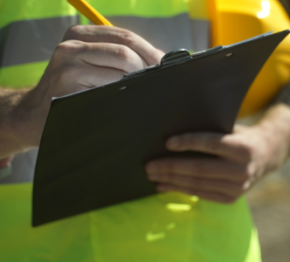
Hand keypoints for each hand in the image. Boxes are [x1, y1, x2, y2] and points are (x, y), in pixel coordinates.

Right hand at [13, 25, 164, 147]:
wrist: (36, 115)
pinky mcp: (68, 86)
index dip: (150, 52)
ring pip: (121, 70)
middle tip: (158, 84)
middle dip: (148, 69)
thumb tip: (162, 59)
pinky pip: (110, 90)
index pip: (126, 37)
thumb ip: (119, 58)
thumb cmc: (72, 91)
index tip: (165, 66)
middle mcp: (72, 45)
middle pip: (126, 53)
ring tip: (143, 95)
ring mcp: (68, 65)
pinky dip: (125, 97)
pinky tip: (127, 104)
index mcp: (81, 34)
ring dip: (138, 84)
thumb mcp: (91, 65)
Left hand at [146, 104, 289, 203]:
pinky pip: (202, 194)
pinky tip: (164, 186)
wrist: (267, 154)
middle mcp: (242, 169)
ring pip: (198, 184)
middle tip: (149, 165)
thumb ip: (211, 131)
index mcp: (243, 147)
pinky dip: (180, 190)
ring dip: (172, 180)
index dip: (189, 143)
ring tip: (153, 175)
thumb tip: (173, 131)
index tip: (168, 142)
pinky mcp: (232, 198)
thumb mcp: (231, 128)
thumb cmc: (240, 135)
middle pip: (200, 168)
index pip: (212, 144)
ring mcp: (238, 186)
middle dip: (172, 167)